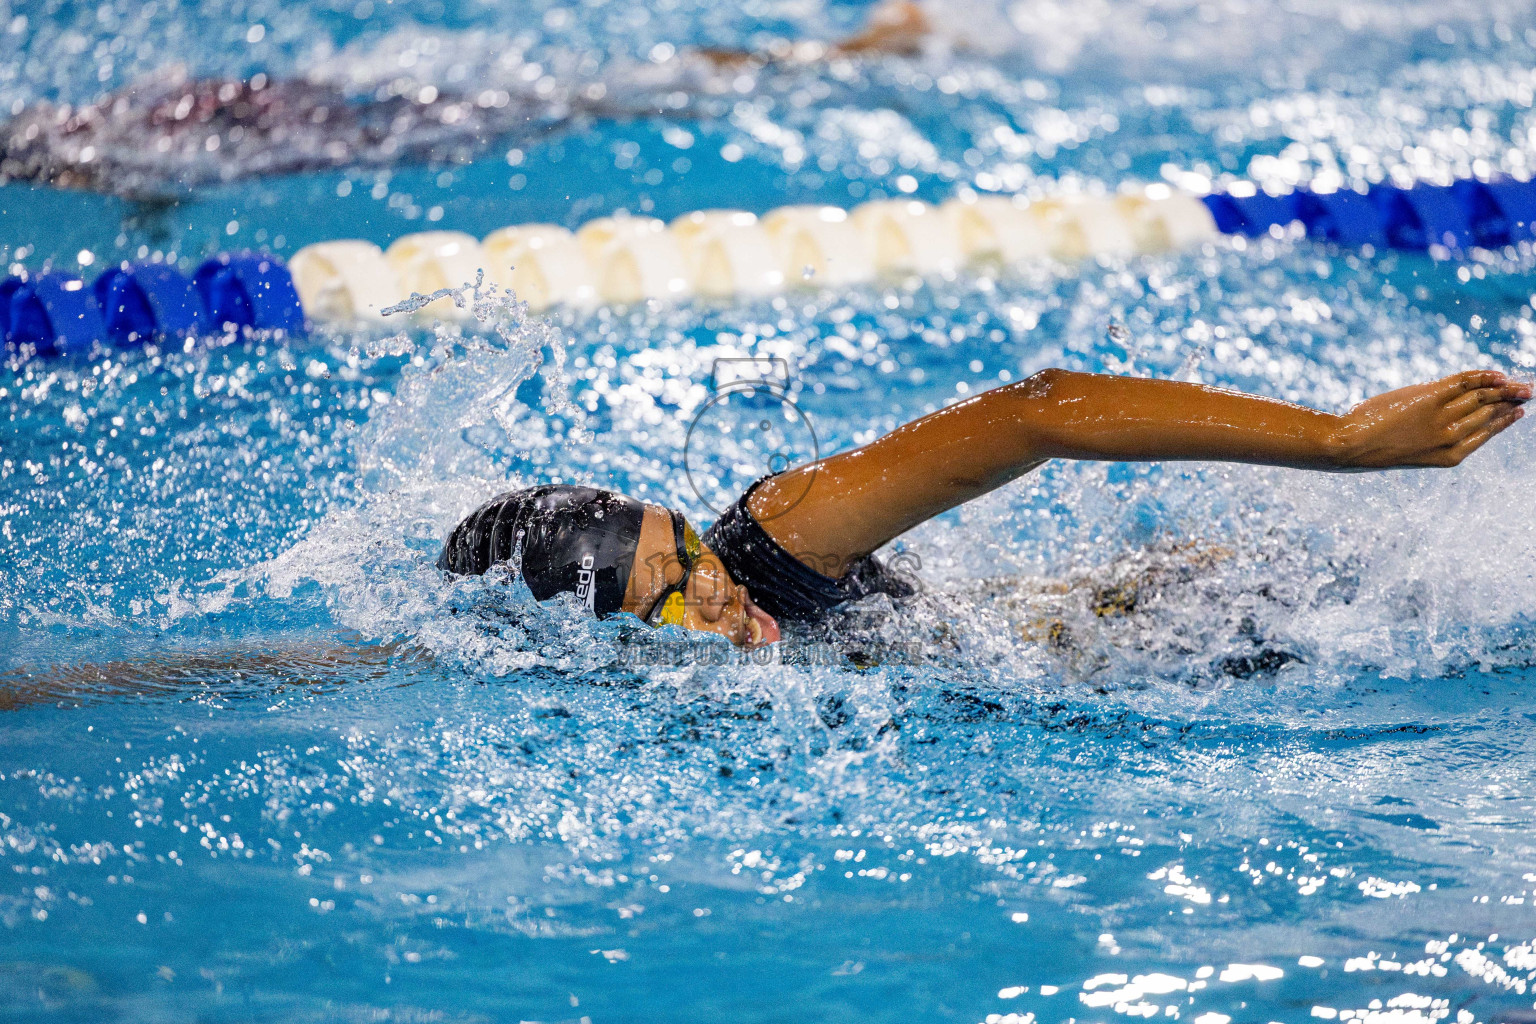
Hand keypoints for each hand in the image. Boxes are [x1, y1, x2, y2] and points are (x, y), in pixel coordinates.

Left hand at [1330, 370, 1530, 468]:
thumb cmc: (1375, 448)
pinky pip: (1465, 382)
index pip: (1488, 433)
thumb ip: (1435, 437)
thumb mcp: (1413, 450)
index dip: (1505, 420)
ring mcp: (1442, 417)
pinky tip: (1497, 374)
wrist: (1349, 445)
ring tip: (1518, 383)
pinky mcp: (1430, 397)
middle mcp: (1452, 438)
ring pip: (1482, 396)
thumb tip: (1453, 413)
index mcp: (1451, 457)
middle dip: (1511, 401)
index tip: (1518, 411)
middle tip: (1528, 391)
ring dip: (1503, 387)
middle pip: (1490, 413)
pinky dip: (1483, 375)